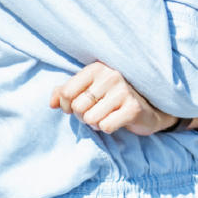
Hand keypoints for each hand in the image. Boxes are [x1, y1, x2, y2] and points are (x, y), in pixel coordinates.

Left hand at [50, 60, 173, 135]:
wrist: (146, 108)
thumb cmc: (111, 98)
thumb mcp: (88, 90)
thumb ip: (66, 93)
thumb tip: (52, 103)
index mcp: (97, 68)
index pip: (66, 92)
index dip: (67, 105)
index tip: (78, 106)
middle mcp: (111, 76)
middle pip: (78, 108)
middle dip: (83, 115)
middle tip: (97, 112)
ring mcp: (124, 91)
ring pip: (90, 119)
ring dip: (96, 123)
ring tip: (107, 115)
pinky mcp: (133, 108)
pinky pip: (105, 126)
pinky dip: (108, 128)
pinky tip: (117, 120)